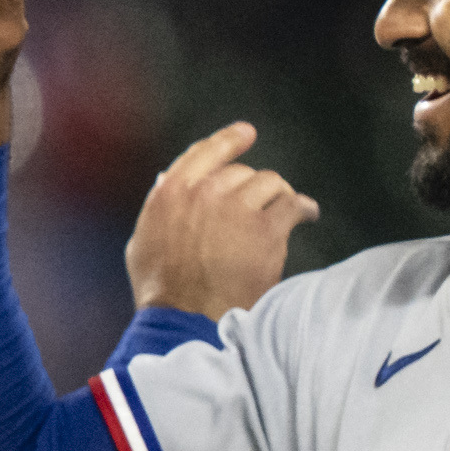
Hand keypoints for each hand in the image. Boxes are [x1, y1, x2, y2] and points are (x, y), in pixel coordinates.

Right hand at [130, 122, 317, 318]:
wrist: (188, 318)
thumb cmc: (161, 288)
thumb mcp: (143, 242)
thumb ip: (159, 207)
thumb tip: (167, 179)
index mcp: (172, 192)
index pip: (206, 151)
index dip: (229, 139)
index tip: (246, 133)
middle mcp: (205, 192)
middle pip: (241, 171)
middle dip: (253, 186)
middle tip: (263, 201)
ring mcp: (237, 208)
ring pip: (270, 183)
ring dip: (278, 195)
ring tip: (288, 208)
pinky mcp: (266, 230)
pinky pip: (293, 205)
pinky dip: (302, 209)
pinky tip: (307, 215)